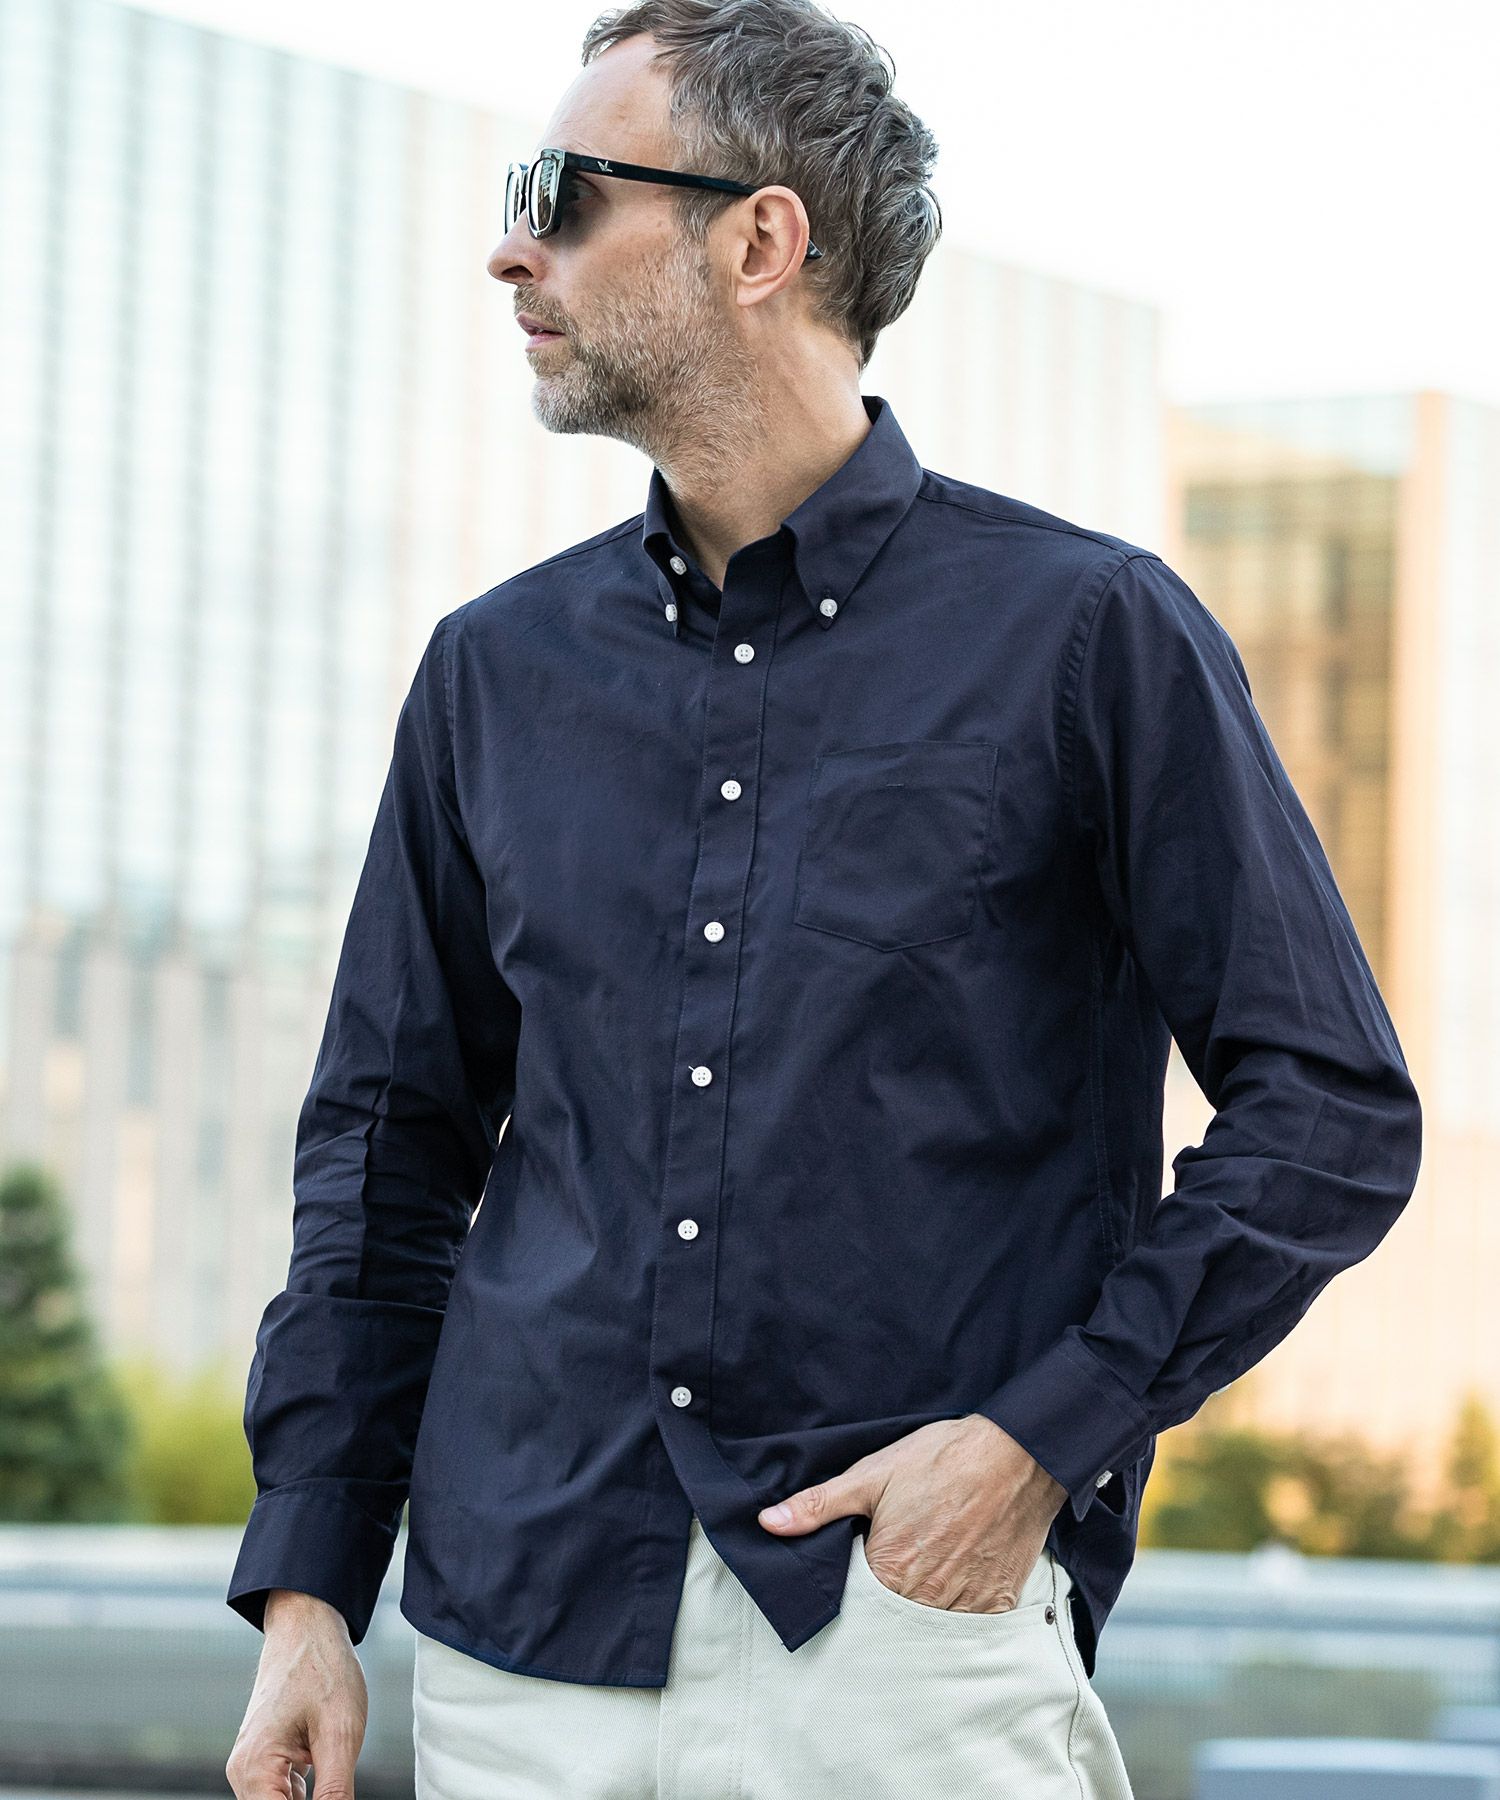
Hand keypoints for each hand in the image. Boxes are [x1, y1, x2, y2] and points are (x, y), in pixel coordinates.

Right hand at [225, 1590, 367, 1797]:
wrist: (307, 1625)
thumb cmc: (322, 1668)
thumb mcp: (340, 1734)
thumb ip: (335, 1793)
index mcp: (254, 1770)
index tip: (335, 1794)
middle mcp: (243, 1772)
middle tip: (337, 1779)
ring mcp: (251, 1765)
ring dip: (310, 1797)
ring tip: (327, 1758)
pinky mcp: (265, 1759)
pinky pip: (282, 1793)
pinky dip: (306, 1794)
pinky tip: (324, 1768)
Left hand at [756, 1413, 1067, 1611]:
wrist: (1017, 1454)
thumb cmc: (942, 1459)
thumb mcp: (872, 1474)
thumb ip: (819, 1505)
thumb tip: (769, 1523)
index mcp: (890, 1570)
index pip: (854, 1605)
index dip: (850, 1590)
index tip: (856, 1571)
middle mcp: (928, 1598)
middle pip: (892, 1621)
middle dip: (884, 1604)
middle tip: (892, 1570)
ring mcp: (967, 1604)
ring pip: (931, 1627)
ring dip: (920, 1609)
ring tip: (922, 1573)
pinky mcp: (998, 1601)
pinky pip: (969, 1623)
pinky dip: (958, 1610)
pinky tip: (953, 1580)